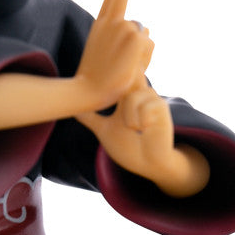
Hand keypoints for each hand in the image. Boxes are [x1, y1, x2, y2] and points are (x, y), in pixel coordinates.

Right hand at [74, 0, 153, 109]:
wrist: (86, 92)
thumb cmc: (98, 80)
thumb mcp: (108, 55)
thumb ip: (123, 39)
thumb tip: (145, 29)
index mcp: (101, 25)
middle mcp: (110, 21)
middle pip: (128, 6)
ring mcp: (122, 27)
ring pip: (143, 34)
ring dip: (140, 52)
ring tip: (123, 68)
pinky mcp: (133, 37)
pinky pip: (148, 44)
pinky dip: (144, 58)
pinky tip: (129, 67)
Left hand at [77, 85, 209, 197]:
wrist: (148, 164)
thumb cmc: (129, 148)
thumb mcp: (104, 130)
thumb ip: (90, 118)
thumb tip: (73, 109)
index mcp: (127, 97)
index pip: (121, 75)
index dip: (116, 70)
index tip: (107, 72)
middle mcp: (140, 94)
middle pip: (126, 82)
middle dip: (121, 96)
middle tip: (123, 117)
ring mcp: (152, 99)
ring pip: (132, 97)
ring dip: (128, 118)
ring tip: (133, 129)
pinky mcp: (162, 108)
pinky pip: (145, 107)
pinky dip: (140, 121)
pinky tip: (145, 130)